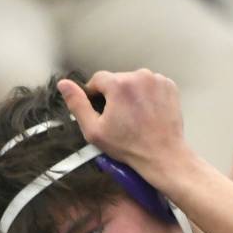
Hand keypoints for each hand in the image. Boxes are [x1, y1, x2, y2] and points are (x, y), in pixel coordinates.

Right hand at [57, 69, 191, 187]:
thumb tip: (63, 84)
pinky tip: (149, 113)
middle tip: (122, 119)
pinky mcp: (169, 86)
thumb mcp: (95, 131)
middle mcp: (138, 75)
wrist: (164, 156)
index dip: (96, 96)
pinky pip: (151, 85)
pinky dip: (148, 95)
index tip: (103, 113)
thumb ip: (78, 105)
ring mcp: (157, 80)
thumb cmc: (129, 147)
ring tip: (136, 117)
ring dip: (132, 95)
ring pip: (135, 82)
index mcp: (118, 84)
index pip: (98, 80)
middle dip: (116, 96)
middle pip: (117, 80)